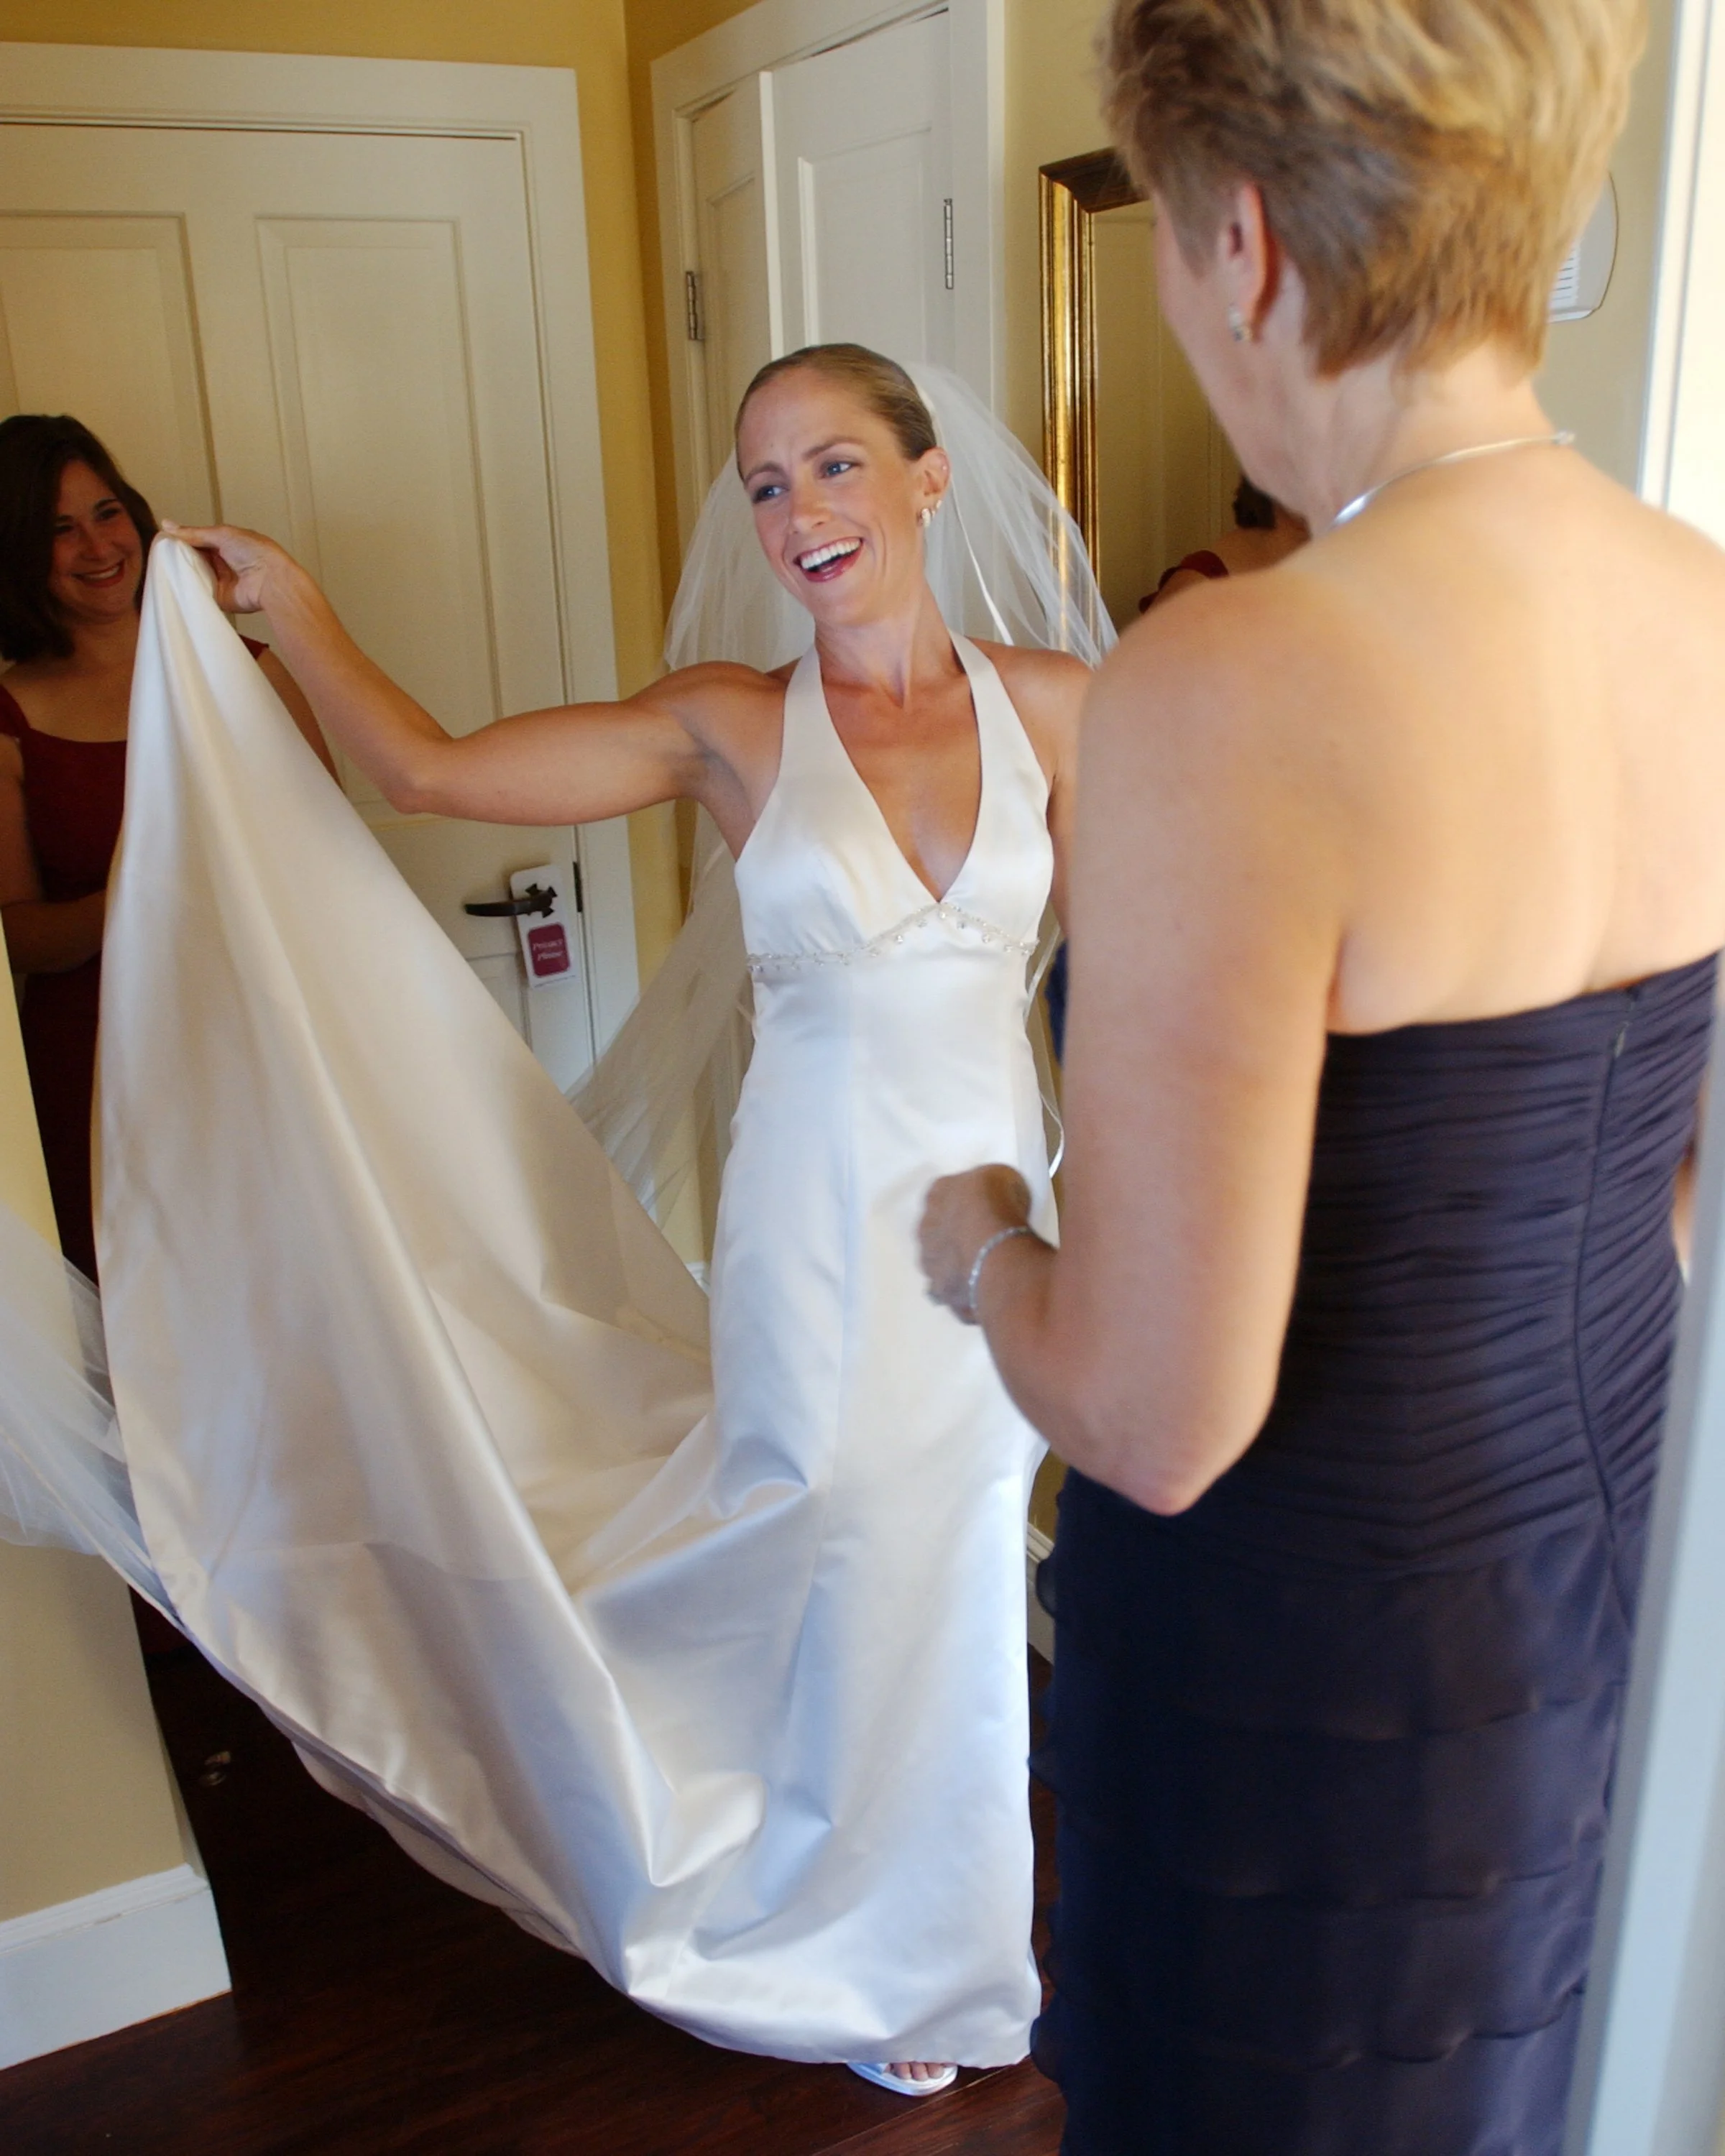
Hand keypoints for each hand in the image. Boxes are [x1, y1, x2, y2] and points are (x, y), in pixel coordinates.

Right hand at [158, 521, 297, 617]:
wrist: (270, 580)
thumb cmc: (253, 552)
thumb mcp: (221, 534)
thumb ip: (194, 533)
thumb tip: (166, 525)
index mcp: (226, 544)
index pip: (198, 541)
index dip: (182, 540)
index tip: (162, 540)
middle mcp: (222, 562)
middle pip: (195, 558)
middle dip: (179, 557)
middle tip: (158, 555)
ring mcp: (220, 580)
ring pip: (195, 575)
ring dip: (182, 573)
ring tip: (160, 568)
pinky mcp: (219, 597)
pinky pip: (201, 592)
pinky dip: (189, 589)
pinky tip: (172, 585)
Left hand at [919, 1164, 1031, 1322]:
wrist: (995, 1245)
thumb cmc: (999, 1203)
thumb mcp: (1004, 1179)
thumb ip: (990, 1192)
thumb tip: (994, 1203)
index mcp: (937, 1193)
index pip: (944, 1194)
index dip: (965, 1204)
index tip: (983, 1211)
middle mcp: (925, 1227)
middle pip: (938, 1231)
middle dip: (956, 1237)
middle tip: (985, 1242)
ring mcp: (929, 1263)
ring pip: (941, 1264)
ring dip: (957, 1266)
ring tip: (987, 1270)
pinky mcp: (942, 1292)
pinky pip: (954, 1293)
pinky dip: (967, 1293)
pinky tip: (987, 1292)